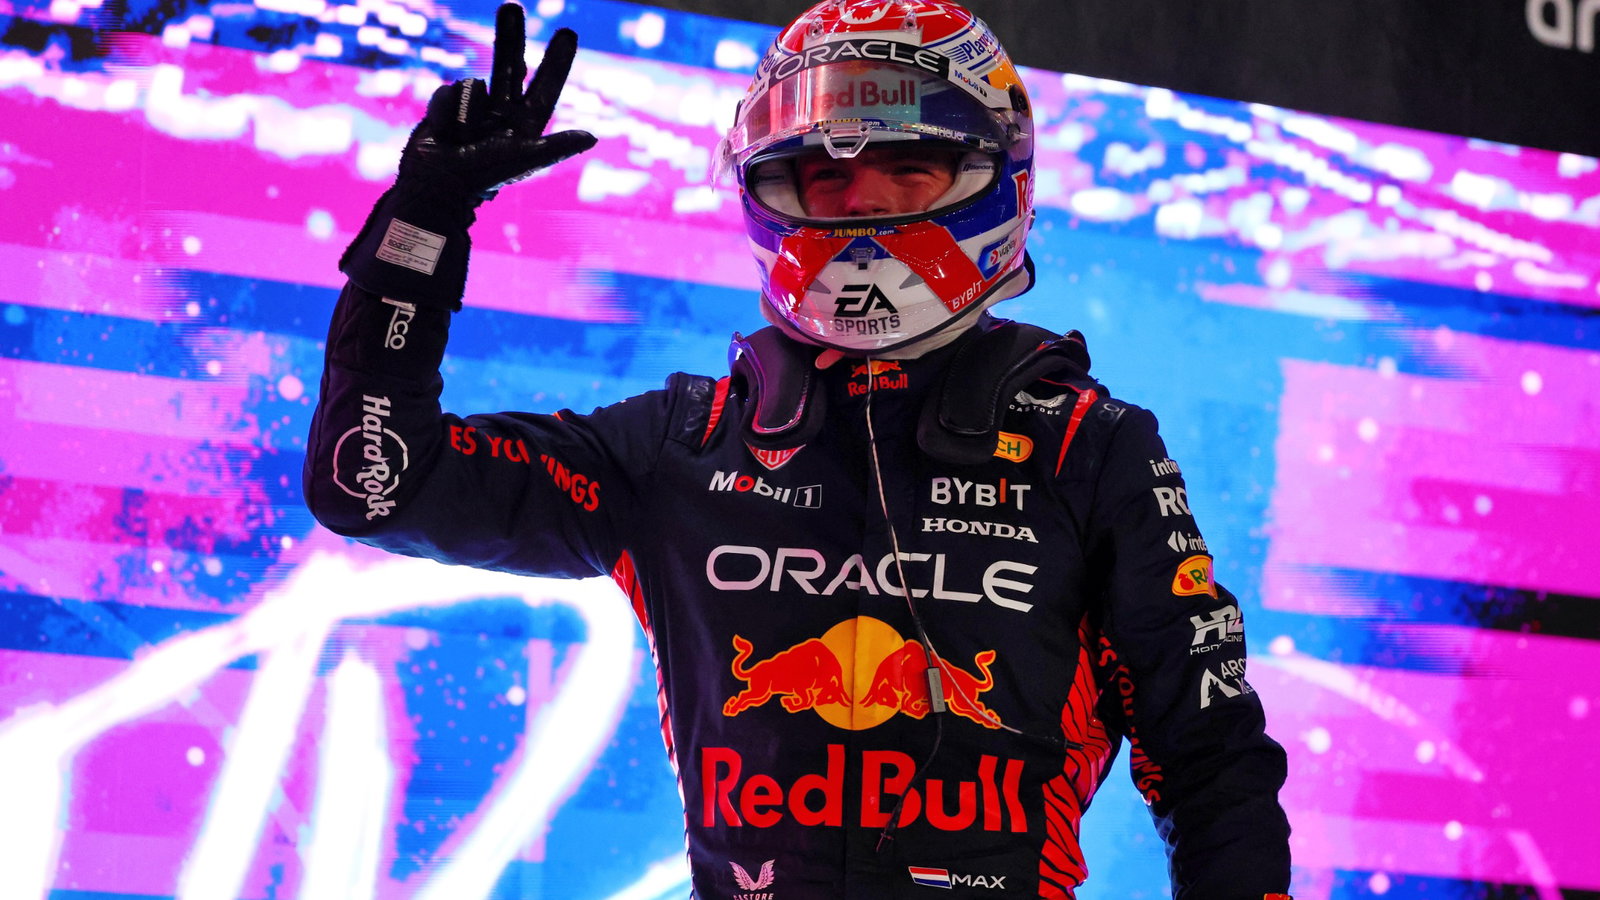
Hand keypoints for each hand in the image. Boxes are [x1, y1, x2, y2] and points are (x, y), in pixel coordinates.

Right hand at [403, 4, 595, 199]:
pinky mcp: (447, 107)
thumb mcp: (523, 160)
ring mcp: (474, 109)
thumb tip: (592, 137)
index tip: (567, 33)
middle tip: (511, 5)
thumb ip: (556, 148)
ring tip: (461, 137)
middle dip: (509, 35)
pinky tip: (442, 132)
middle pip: (509, 65)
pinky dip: (444, 111)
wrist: (435, 186)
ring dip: (465, 111)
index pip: (545, 86)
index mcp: (525, 124)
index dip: (557, 61)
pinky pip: (447, 91)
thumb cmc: (483, 177)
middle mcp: (502, 113)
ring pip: (472, 84)